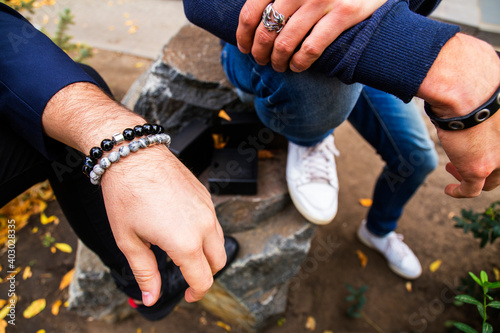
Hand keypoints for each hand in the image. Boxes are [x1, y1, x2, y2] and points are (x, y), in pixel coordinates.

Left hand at [101, 145, 225, 304]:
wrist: (134, 155)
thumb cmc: (126, 195)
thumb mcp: (129, 241)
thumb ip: (145, 273)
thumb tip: (150, 299)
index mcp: (185, 242)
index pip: (203, 279)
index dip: (196, 294)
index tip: (187, 296)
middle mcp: (204, 226)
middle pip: (218, 262)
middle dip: (206, 275)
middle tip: (187, 279)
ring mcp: (207, 209)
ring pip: (219, 242)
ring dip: (207, 254)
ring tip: (183, 254)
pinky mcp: (205, 196)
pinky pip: (213, 222)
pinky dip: (205, 234)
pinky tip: (182, 229)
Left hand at [237, 0, 386, 71]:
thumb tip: (252, 26)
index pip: (251, 11)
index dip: (243, 35)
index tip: (244, 48)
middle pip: (266, 31)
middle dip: (259, 52)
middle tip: (261, 60)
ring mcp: (322, 0)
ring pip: (285, 43)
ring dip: (278, 61)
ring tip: (279, 66)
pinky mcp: (343, 14)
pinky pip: (311, 49)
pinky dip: (299, 63)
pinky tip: (297, 66)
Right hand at [417, 33, 499, 196]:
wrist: (468, 86)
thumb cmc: (475, 75)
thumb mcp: (487, 81)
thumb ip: (482, 84)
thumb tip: (465, 63)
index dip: (495, 145)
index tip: (479, 140)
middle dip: (487, 163)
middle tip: (465, 157)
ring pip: (491, 179)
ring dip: (471, 176)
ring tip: (453, 170)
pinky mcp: (479, 168)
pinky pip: (471, 189)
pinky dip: (459, 191)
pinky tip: (449, 190)